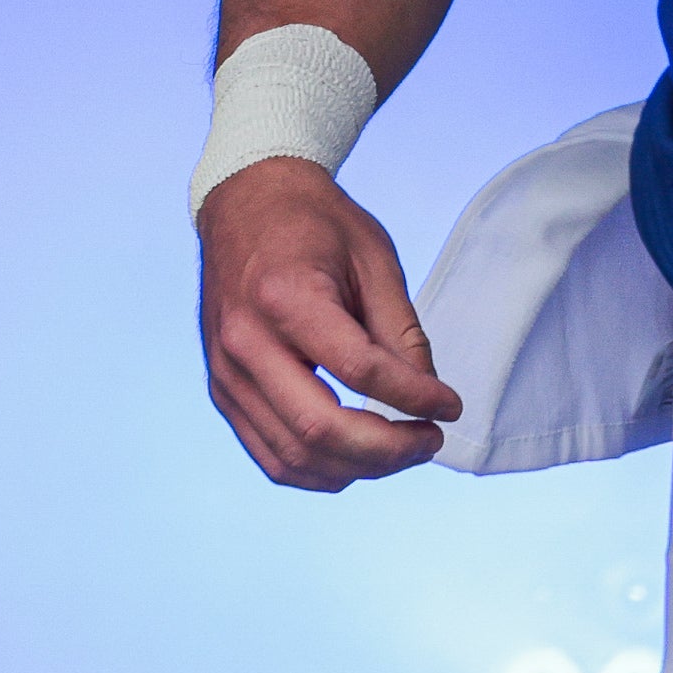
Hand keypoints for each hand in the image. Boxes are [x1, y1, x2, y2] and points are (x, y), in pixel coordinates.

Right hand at [196, 156, 461, 489]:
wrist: (246, 202)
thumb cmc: (314, 223)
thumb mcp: (373, 257)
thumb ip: (400, 330)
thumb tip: (427, 396)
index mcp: (286, 297)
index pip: (359, 370)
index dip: (414, 397)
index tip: (450, 406)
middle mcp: (246, 342)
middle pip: (319, 428)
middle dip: (387, 451)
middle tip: (429, 442)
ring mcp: (226, 373)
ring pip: (292, 455)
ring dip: (356, 469)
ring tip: (401, 452)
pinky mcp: (222, 391)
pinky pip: (269, 454)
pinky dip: (318, 470)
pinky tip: (357, 459)